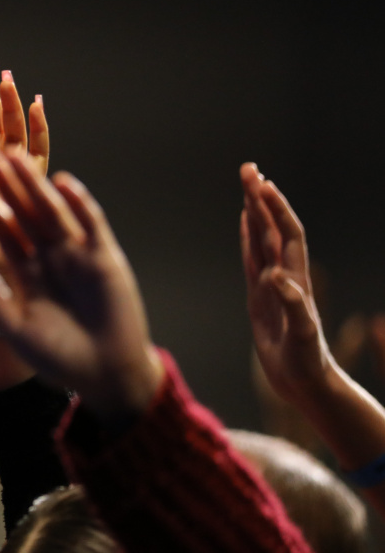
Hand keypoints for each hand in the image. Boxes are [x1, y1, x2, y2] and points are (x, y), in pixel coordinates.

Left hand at [0, 152, 162, 426]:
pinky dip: (78, 203)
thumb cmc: (58, 357)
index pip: (1, 231)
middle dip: (7, 184)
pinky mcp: (103, 256)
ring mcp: (76, 253)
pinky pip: (89, 224)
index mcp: (24, 269)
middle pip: (24, 212)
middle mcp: (48, 255)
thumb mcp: (18, 329)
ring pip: (53, 210)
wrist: (105, 372)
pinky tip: (62, 181)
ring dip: (36, 184)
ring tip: (18, 156)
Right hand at [240, 163, 334, 402]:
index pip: (286, 234)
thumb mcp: (302, 337)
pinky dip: (248, 238)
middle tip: (247, 168)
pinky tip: (245, 224)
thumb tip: (275, 276)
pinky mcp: (261, 297)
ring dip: (255, 211)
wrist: (307, 384)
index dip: (275, 209)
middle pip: (272, 228)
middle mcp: (285, 276)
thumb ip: (292, 305)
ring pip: (262, 239)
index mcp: (295, 280)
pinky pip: (251, 259)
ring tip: (246, 185)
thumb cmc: (308, 363)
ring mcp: (272, 285)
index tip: (261, 184)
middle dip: (260, 198)